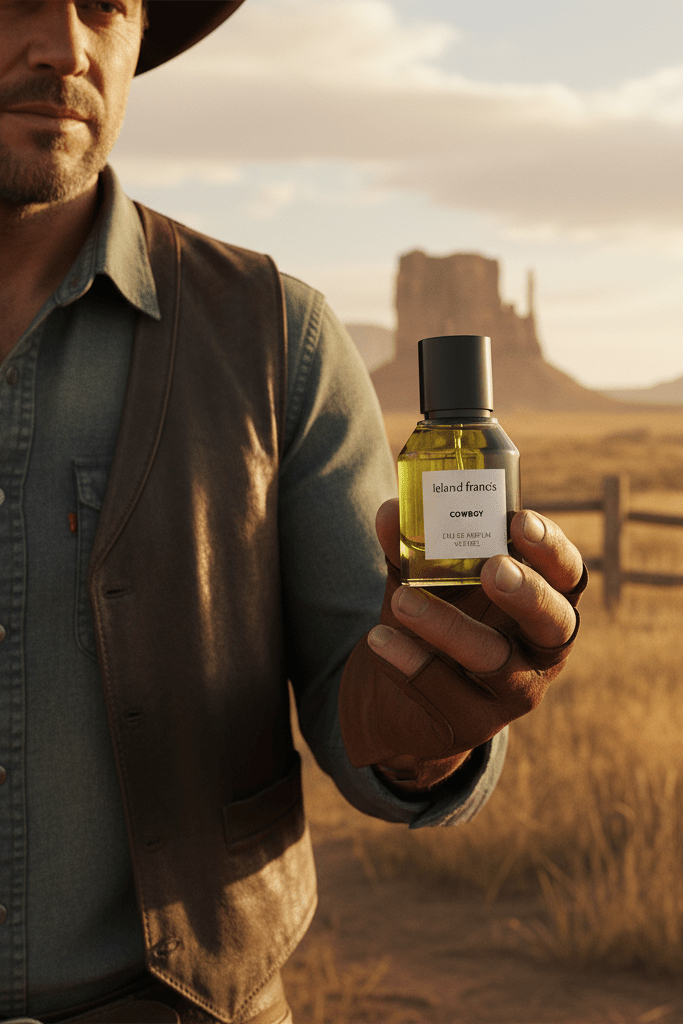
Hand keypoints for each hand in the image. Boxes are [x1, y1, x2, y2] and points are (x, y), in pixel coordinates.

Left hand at [338, 499, 585, 791]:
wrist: (404, 695)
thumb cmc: (438, 616)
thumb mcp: (427, 577)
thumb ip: (413, 545)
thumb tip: (391, 511)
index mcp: (544, 599)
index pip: (567, 573)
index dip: (552, 548)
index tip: (520, 520)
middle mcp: (542, 647)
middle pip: (555, 621)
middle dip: (528, 594)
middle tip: (493, 569)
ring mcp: (513, 689)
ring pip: (494, 660)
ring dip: (449, 627)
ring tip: (402, 600)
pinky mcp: (474, 721)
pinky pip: (445, 690)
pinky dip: (410, 661)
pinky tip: (379, 638)